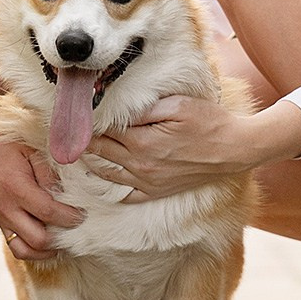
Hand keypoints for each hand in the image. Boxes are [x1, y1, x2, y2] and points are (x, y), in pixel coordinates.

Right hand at [0, 126, 83, 260]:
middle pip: (39, 239)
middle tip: (77, 228)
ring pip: (27, 251)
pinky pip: (17, 248)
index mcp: (16, 188)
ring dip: (48, 250)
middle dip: (63, 237)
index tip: (85, 214)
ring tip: (64, 238)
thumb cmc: (4, 143)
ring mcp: (1, 219)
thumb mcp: (31, 149)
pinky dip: (34, 250)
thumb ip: (49, 173)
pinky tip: (48, 240)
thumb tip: (67, 195)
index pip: (49, 213)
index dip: (71, 217)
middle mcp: (6, 209)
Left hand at [89, 97, 300, 201]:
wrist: (235, 150)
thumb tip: (120, 106)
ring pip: (108, 175)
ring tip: (76, 155)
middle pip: (101, 153)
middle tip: (66, 135)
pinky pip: (126, 195)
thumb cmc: (209, 122)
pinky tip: (102, 182)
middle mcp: (140, 165)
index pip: (103, 133)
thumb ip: (146, 107)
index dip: (87, 125)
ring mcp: (148, 182)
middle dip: (83, 144)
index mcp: (142, 142)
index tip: (73, 118)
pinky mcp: (157, 191)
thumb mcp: (178, 104)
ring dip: (90, 165)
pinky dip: (111, 188)